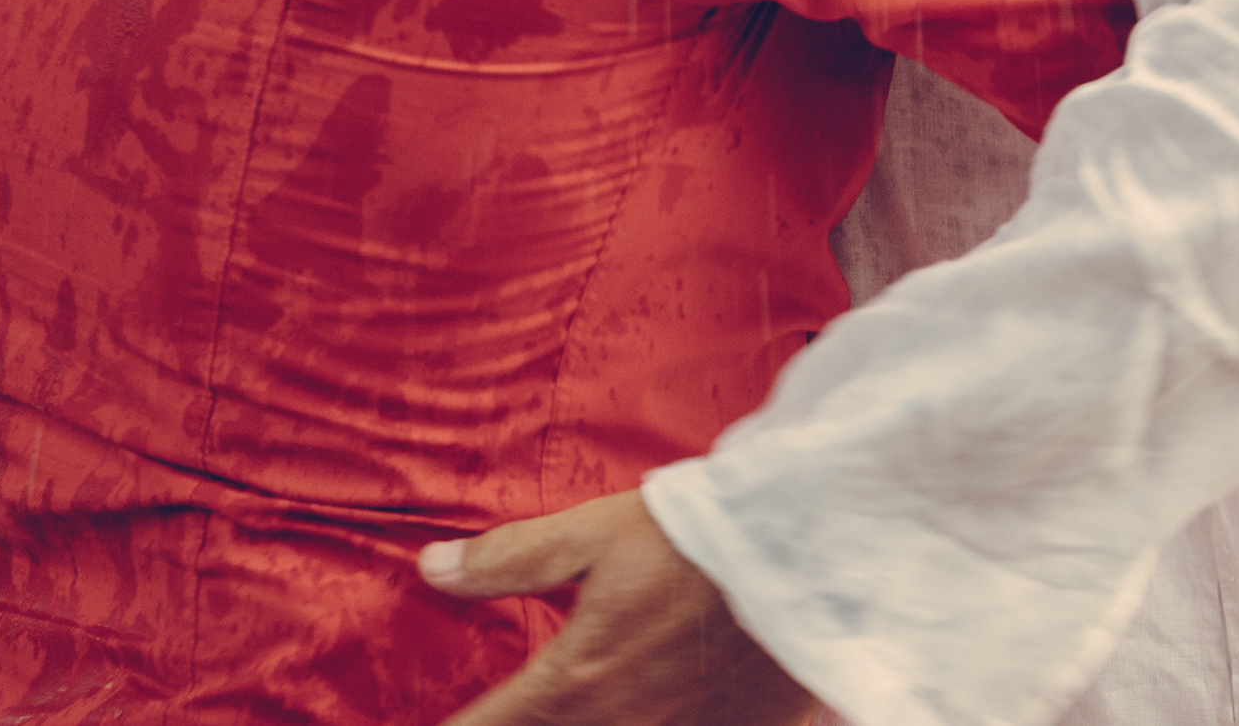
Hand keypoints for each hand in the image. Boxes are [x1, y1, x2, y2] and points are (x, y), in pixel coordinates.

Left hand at [423, 490, 817, 725]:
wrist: (808, 550)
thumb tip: (430, 568)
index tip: (442, 723)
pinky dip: (660, 725)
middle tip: (522, 710)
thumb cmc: (701, 536)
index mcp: (573, 683)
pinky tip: (660, 711)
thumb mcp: (596, 532)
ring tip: (583, 708)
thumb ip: (510, 559)